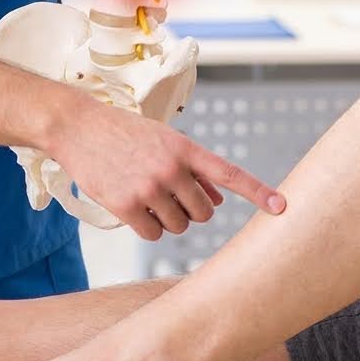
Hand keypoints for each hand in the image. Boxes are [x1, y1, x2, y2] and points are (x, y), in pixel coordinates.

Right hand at [46, 97, 285, 240]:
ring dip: (168, 219)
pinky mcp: (126, 205)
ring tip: (148, 196)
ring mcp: (149, 188)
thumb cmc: (124, 133)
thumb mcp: (163, 140)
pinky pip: (153, 234)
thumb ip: (194, 169)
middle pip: (204, 212)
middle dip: (192, 209)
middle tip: (171, 196)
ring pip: (179, 225)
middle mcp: (171, 168)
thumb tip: (219, 200)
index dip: (257, 192)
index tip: (282, 207)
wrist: (77, 127)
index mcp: (185, 148)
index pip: (229, 173)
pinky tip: (134, 207)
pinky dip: (148, 227)